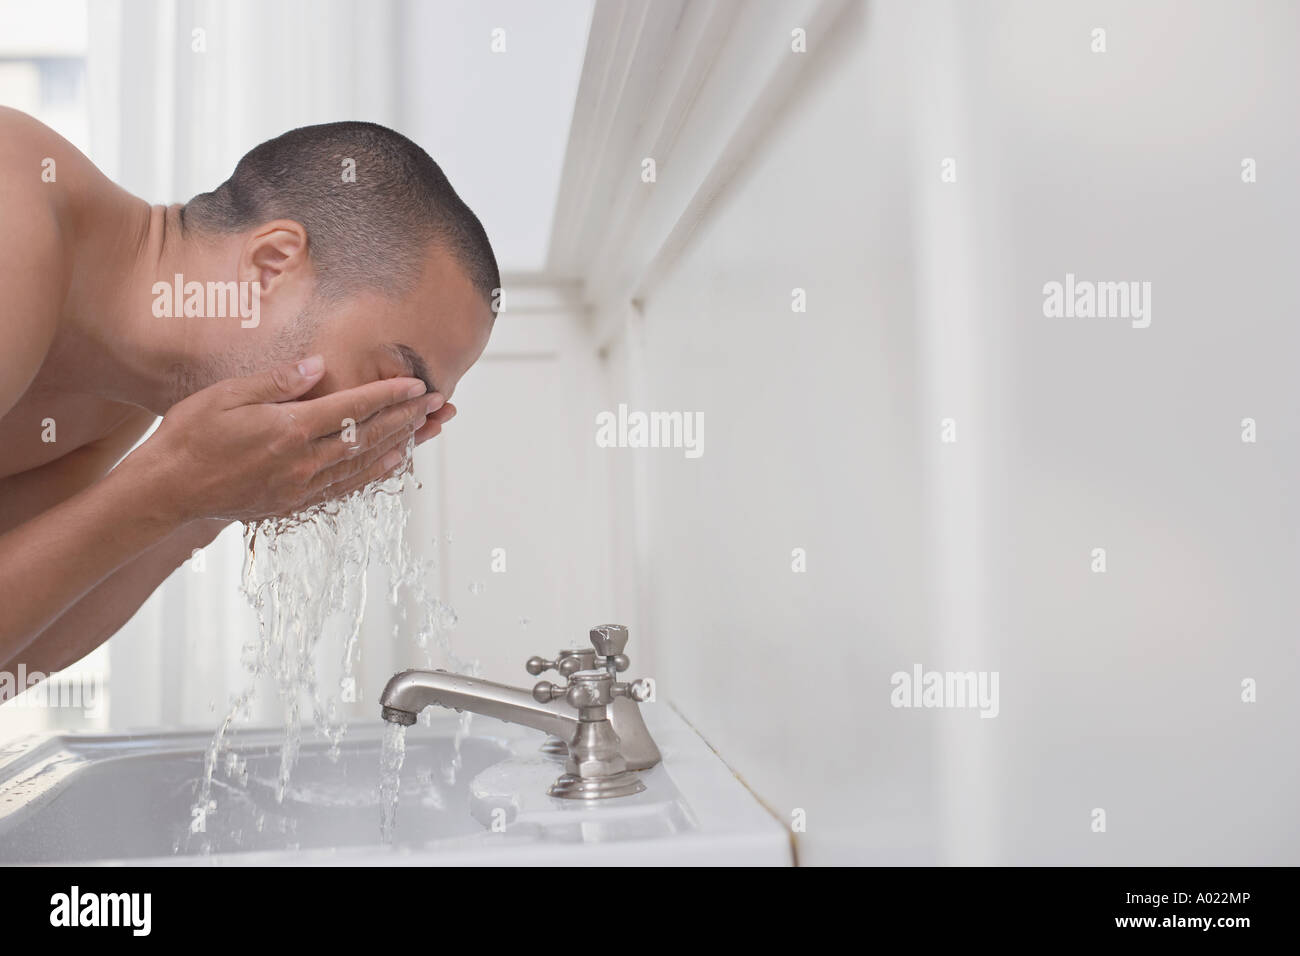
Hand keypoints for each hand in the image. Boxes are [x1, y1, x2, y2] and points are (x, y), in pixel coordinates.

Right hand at [128, 356, 442, 521]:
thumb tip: (319, 366)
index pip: (352, 409)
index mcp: (288, 430)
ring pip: (365, 464)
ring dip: (402, 444)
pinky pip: (347, 487)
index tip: (417, 386)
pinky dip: (376, 472)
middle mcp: (302, 462)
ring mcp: (301, 486)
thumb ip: (277, 381)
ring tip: (430, 429)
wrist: (167, 491)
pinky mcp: (295, 502)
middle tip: (440, 404)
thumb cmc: (190, 436)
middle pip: (368, 437)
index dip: (389, 396)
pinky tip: (395, 461)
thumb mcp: (227, 395)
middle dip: (408, 418)